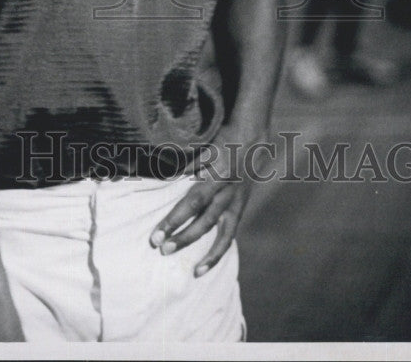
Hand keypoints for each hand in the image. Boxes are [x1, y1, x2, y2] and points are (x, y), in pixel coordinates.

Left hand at [149, 129, 255, 276]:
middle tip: (159, 247)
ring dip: (197, 247)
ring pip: (217, 232)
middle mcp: (227, 193)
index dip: (175, 219)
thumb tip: (163, 178)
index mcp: (218, 176)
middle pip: (203, 220)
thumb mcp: (204, 148)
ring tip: (180, 262)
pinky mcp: (239, 211)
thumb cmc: (222, 141)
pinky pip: (228, 237)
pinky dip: (215, 253)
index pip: (193, 202)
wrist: (253, 143)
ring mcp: (235, 204)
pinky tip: (201, 269)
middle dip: (181, 236)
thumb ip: (187, 165)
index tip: (157, 233)